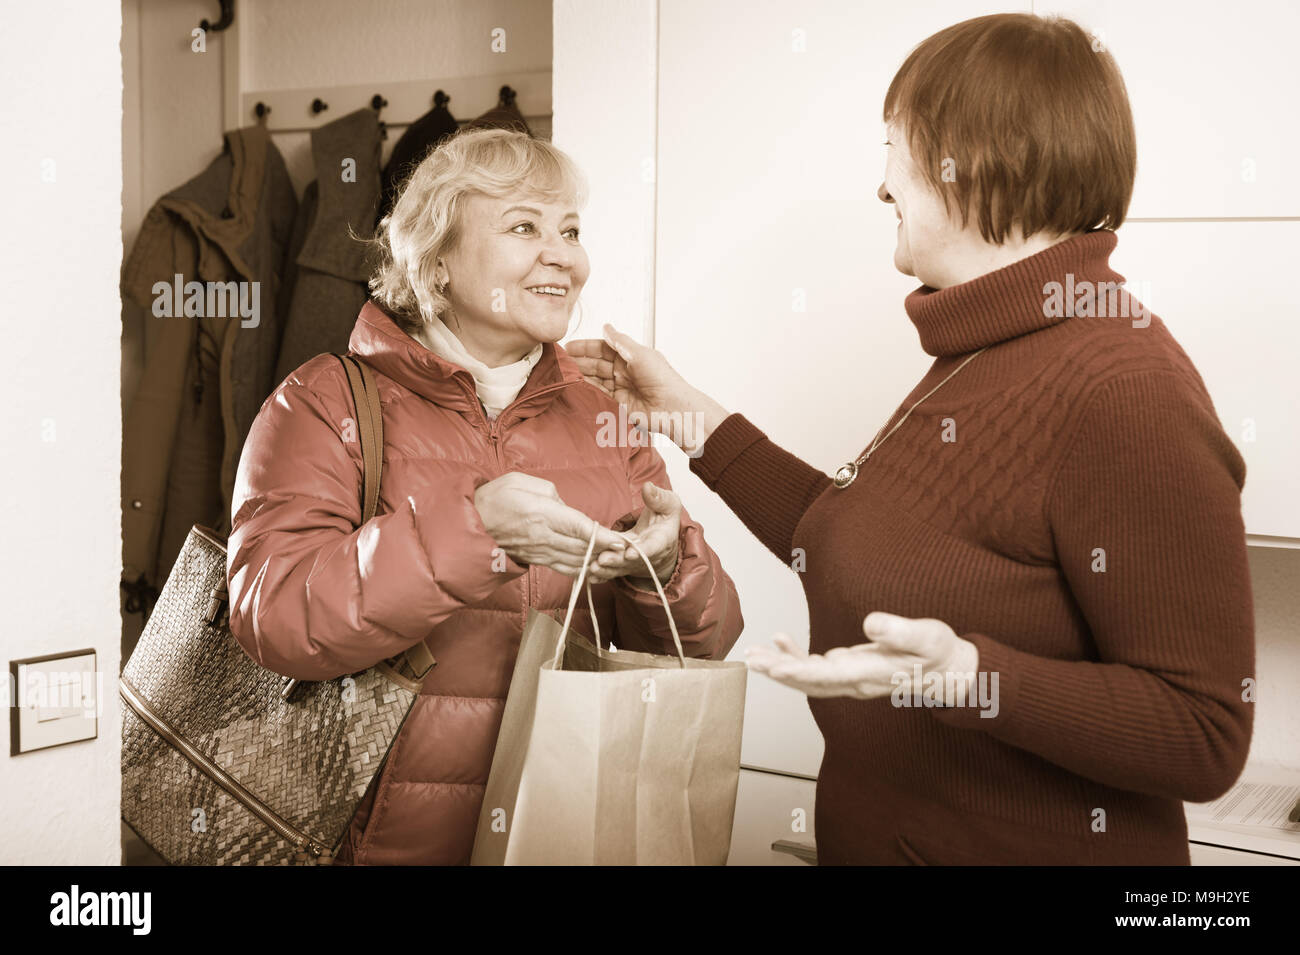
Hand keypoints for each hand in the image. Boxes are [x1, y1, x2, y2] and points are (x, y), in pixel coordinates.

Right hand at [473, 472, 632, 579]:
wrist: (469, 523)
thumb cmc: (495, 497)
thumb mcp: (522, 481)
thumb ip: (550, 493)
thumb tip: (565, 507)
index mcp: (541, 514)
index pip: (579, 528)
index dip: (602, 536)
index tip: (620, 541)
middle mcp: (542, 537)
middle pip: (581, 548)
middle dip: (606, 551)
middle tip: (628, 551)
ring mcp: (539, 552)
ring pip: (575, 561)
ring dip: (597, 562)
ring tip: (616, 561)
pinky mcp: (536, 560)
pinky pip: (563, 567)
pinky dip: (581, 569)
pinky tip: (595, 568)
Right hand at [567, 325, 727, 454]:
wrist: (673, 409)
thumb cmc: (662, 379)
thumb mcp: (640, 354)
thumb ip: (620, 341)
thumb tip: (606, 327)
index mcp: (630, 357)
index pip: (603, 349)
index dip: (585, 347)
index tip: (568, 346)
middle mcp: (623, 371)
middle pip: (596, 364)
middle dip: (578, 361)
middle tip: (560, 360)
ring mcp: (620, 388)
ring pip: (595, 379)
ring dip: (580, 375)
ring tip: (563, 372)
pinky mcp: (617, 404)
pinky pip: (598, 394)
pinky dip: (586, 390)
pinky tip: (575, 386)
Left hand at [593, 481, 681, 588]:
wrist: (662, 537)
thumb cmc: (665, 517)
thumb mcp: (668, 504)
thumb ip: (658, 498)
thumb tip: (647, 487)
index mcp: (661, 539)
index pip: (653, 546)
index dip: (642, 551)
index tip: (630, 553)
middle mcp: (649, 555)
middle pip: (632, 561)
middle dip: (617, 561)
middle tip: (602, 560)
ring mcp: (635, 562)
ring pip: (621, 567)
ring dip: (606, 569)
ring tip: (592, 568)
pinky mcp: (624, 565)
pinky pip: (613, 571)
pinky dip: (602, 575)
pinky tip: (590, 575)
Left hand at [745, 612, 978, 702]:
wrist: (949, 672)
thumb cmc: (939, 652)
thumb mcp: (928, 636)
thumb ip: (900, 631)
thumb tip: (870, 624)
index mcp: (871, 673)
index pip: (828, 677)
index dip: (799, 673)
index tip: (774, 669)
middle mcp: (856, 681)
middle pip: (809, 681)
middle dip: (778, 671)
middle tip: (751, 660)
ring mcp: (852, 679)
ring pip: (808, 678)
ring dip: (780, 666)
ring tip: (754, 654)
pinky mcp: (851, 671)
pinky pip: (817, 669)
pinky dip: (796, 656)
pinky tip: (781, 640)